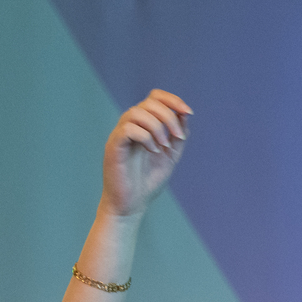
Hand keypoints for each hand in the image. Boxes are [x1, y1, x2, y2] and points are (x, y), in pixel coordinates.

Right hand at [101, 90, 191, 217]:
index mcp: (144, 124)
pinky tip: (153, 151)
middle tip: (178, 138)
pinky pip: (128, 129)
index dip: (172, 100)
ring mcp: (120, 134)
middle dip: (169, 117)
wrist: (132, 204)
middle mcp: (130, 125)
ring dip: (157, 127)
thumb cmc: (148, 180)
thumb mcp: (171, 155)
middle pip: (149, 103)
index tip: (188, 113)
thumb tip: (185, 114)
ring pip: (137, 112)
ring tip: (164, 146)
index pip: (155, 97)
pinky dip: (146, 137)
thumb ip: (178, 135)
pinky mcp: (113, 146)